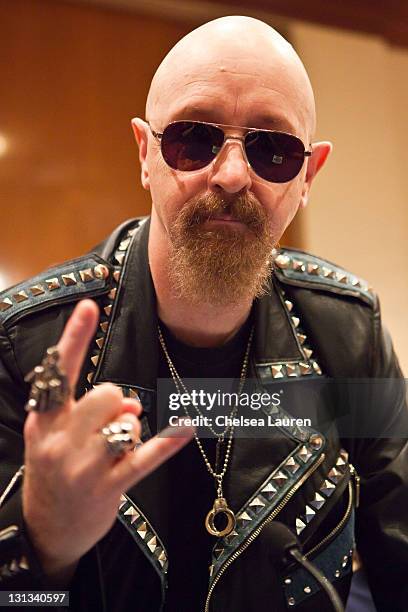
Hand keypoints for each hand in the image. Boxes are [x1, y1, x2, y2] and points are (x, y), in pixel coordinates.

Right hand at [22, 299, 192, 581]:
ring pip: (128, 421)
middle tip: (109, 425)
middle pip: (108, 394)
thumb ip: (90, 411)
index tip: (90, 305)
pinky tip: (188, 427)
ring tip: (115, 449)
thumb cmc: (54, 472)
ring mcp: (84, 466)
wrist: (47, 529)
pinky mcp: (108, 487)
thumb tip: (131, 403)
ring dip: (131, 429)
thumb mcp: (58, 438)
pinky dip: (169, 441)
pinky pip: (146, 456)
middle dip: (116, 403)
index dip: (76, 336)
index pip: (60, 370)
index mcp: (43, 420)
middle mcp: (60, 440)